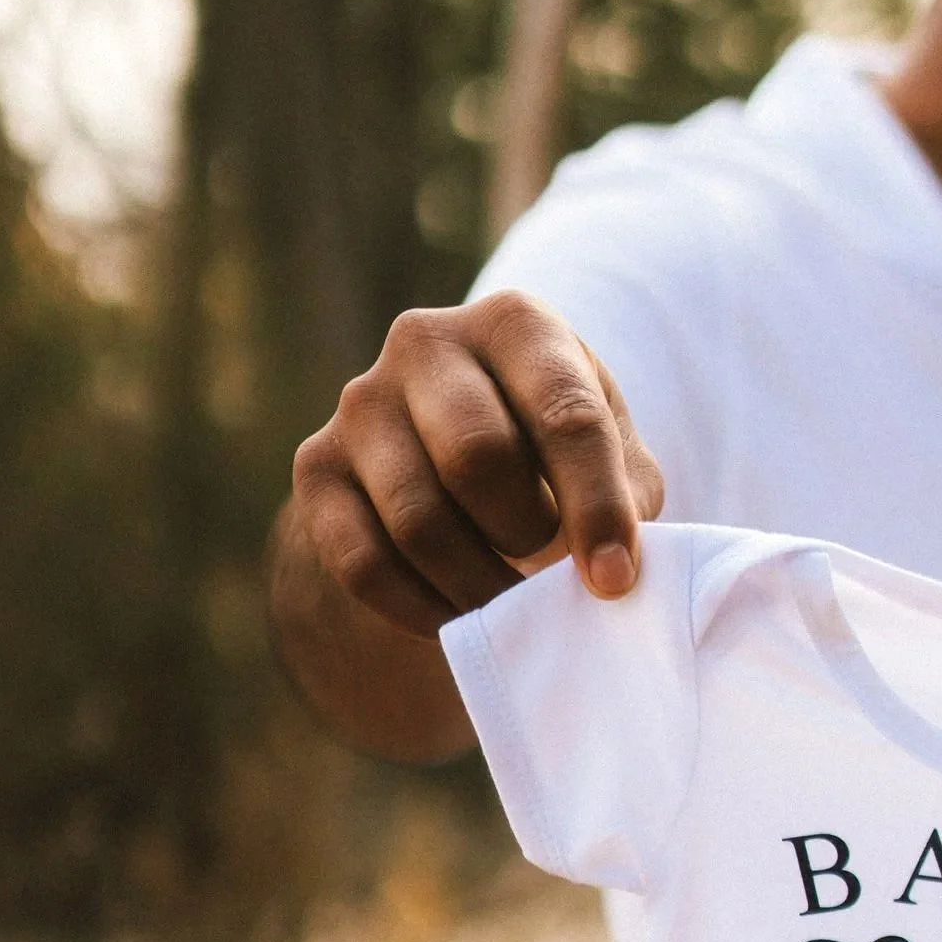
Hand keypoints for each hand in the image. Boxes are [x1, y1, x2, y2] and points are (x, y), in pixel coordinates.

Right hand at [287, 292, 665, 640]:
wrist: (451, 468)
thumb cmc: (558, 459)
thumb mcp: (614, 458)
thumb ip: (626, 501)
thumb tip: (608, 571)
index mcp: (517, 324)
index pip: (565, 415)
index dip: (596, 508)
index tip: (614, 582)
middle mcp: (426, 341)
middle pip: (476, 456)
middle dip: (525, 533)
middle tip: (549, 572)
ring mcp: (361, 401)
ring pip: (419, 519)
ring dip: (477, 585)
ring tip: (511, 604)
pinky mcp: (316, 466)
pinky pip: (363, 562)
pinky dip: (420, 608)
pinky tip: (457, 617)